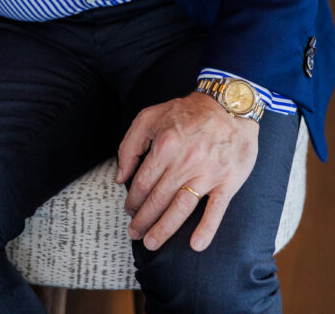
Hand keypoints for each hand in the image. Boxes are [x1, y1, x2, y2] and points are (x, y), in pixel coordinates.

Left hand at [116, 92, 258, 251]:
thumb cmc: (187, 112)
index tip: (128, 210)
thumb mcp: (150, 117)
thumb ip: (130, 145)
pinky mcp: (228, 181)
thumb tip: (120, 177)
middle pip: (158, 199)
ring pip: (181, 209)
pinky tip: (195, 245)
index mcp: (165, 146)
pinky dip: (206, 229)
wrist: (229, 105)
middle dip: (143, 220)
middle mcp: (185, 162)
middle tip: (135, 233)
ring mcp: (207, 174)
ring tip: (152, 243)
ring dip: (164, 229)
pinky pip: (216, 210)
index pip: (142, 182)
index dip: (132, 200)